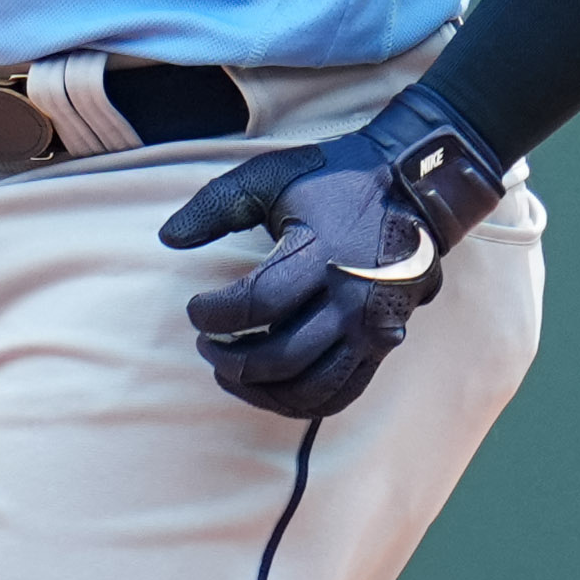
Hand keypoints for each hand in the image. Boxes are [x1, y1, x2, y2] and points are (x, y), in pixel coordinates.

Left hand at [152, 89, 507, 421]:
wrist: (411, 187)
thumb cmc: (334, 179)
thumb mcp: (270, 176)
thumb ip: (215, 205)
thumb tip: (168, 239)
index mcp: (323, 254)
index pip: (257, 304)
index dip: (213, 314)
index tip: (194, 309)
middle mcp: (352, 299)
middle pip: (280, 357)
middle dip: (228, 359)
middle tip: (205, 342)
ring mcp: (371, 328)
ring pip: (309, 389)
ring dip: (259, 391)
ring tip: (228, 371)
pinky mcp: (382, 344)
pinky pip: (339, 395)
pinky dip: (298, 403)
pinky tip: (267, 389)